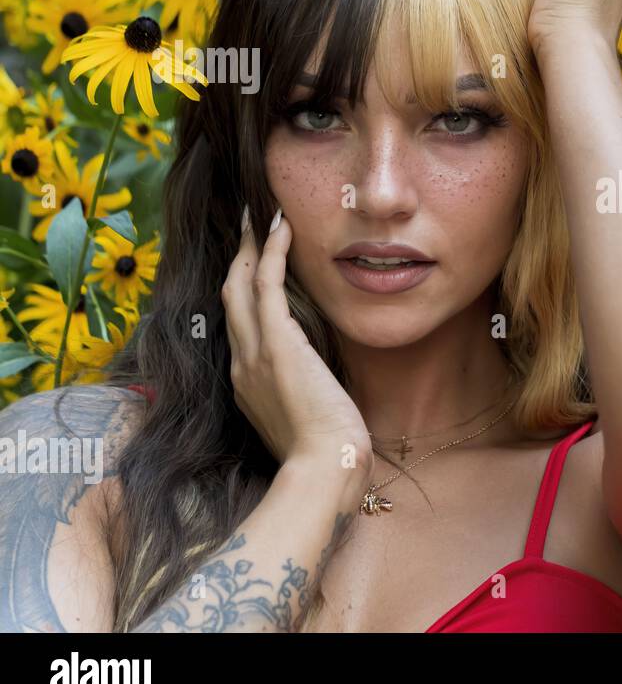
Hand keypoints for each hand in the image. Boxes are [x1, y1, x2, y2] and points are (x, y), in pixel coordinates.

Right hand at [221, 206, 371, 470]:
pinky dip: (271, 252)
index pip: (238, 325)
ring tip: (261, 215)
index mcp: (248, 383)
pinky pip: (266, 285)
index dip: (243, 290)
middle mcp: (241, 364)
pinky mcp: (277, 344)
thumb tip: (322, 379)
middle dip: (238, 258)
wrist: (325, 469)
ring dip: (251, 246)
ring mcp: (253, 353)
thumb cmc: (328, 453)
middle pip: (230, 297)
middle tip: (248, 224)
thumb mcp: (309, 417)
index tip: (252, 264)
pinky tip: (281, 226)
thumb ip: (306, 393)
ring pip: (241, 285)